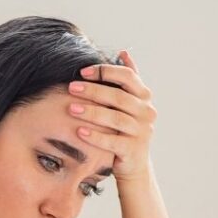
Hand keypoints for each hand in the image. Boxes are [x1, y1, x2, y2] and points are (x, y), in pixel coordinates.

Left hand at [67, 50, 156, 182]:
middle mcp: (147, 112)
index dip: (105, 71)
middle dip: (93, 91)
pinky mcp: (133, 150)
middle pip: (119, 97)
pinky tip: (79, 131)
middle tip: (71, 87)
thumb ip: (128, 80)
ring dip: (92, 112)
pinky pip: (112, 142)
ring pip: (116, 119)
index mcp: (145, 97)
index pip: (128, 77)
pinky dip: (95, 136)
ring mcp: (142, 132)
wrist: (134, 165)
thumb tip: (123, 52)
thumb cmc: (126, 130)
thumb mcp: (130, 104)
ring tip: (71, 108)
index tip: (83, 72)